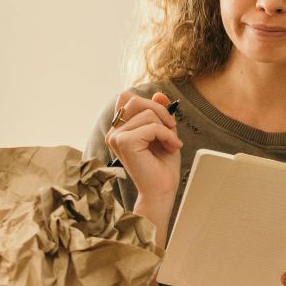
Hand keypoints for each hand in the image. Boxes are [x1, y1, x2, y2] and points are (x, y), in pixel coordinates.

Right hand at [106, 90, 182, 228]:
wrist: (161, 191)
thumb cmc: (162, 166)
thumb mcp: (164, 132)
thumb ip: (160, 113)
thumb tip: (159, 94)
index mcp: (119, 129)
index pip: (128, 98)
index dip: (149, 104)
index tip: (165, 122)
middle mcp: (114, 131)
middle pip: (135, 100)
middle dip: (160, 111)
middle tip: (172, 129)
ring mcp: (116, 136)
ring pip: (147, 113)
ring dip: (166, 128)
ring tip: (171, 144)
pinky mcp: (124, 142)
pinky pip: (152, 126)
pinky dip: (167, 135)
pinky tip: (171, 147)